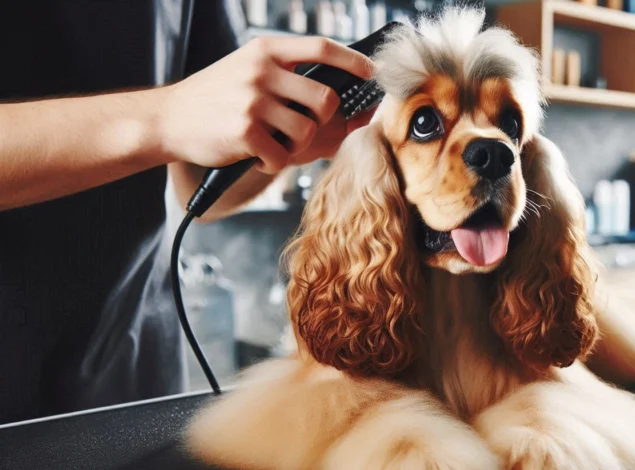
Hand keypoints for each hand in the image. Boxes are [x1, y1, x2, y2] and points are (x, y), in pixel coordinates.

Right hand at [155, 36, 374, 173]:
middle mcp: (261, 70)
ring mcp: (253, 100)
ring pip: (307, 131)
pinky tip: (257, 155)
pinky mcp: (245, 130)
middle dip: (323, 121)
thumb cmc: (215, 98)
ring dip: (297, 146)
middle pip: (325, 99)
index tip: (371, 73)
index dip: (353, 61)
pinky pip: (282, 155)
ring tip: (274, 143)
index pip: (321, 47)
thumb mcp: (247, 70)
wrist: (168, 119)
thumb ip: (288, 78)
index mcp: (265, 50)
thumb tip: (342, 101)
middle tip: (304, 128)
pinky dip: (274, 162)